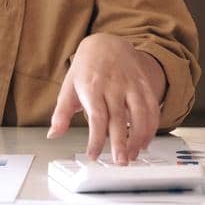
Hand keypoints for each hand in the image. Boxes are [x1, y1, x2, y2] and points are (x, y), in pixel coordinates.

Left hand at [46, 34, 166, 163]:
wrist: (107, 42)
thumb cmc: (86, 68)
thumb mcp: (68, 87)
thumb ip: (61, 113)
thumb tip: (53, 134)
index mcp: (92, 87)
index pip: (97, 117)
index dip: (96, 139)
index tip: (93, 155)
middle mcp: (113, 85)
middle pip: (119, 118)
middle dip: (121, 142)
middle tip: (120, 162)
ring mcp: (131, 84)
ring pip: (140, 113)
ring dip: (139, 137)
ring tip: (133, 155)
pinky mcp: (143, 84)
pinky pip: (152, 107)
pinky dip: (151, 126)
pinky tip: (145, 142)